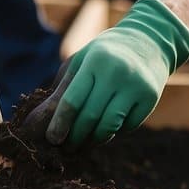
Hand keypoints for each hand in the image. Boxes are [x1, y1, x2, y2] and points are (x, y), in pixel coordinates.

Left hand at [40, 0, 188, 148]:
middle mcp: (118, 72)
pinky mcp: (150, 98)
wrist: (148, 41)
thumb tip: (37, 122)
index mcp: (96, 61)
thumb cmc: (104, 54)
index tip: (52, 139)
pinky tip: (106, 128)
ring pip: (110, 126)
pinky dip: (114, 133)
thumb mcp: (81, 63)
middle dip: (74, 137)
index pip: (73, 99)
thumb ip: (61, 91)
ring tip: (83, 142)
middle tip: (66, 147)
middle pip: (90, 116)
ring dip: (93, 140)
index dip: (60, 123)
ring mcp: (137, 86)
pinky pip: (127, 127)